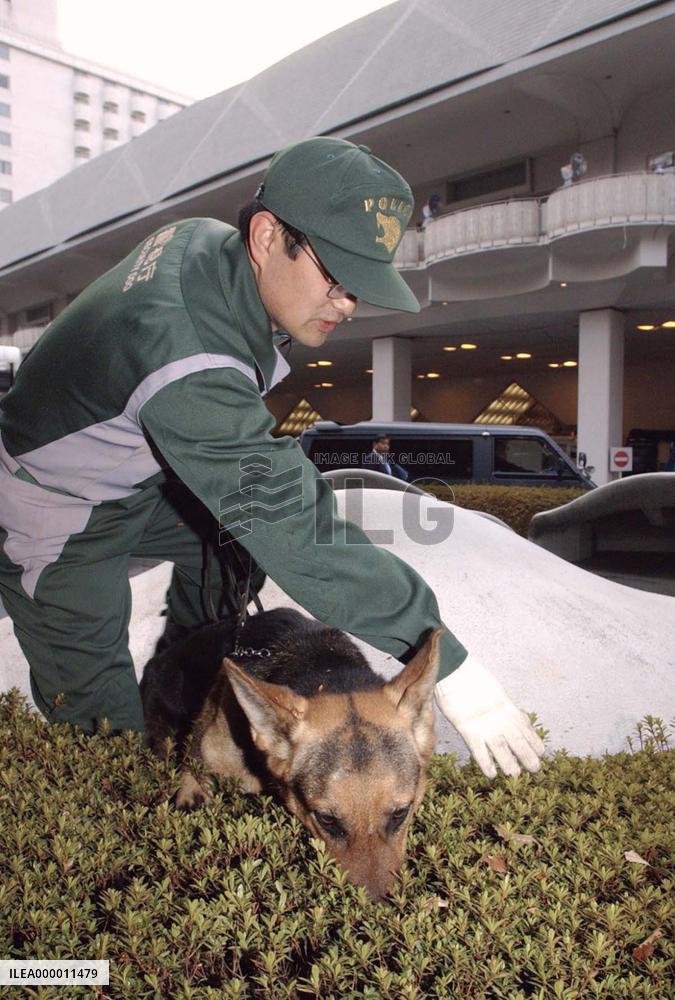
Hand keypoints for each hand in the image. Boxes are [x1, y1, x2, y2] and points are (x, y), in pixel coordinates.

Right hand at [434, 657, 544, 777]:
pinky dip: (486, 764)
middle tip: (535, 769)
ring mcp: (485, 725)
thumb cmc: (472, 677)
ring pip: (502, 750)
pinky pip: (479, 751)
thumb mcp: (495, 689)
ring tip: (515, 774)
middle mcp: (499, 718)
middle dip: (527, 755)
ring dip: (509, 763)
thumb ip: (502, 705)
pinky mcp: (468, 729)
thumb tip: (513, 715)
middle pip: (518, 741)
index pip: (525, 727)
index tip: (542, 752)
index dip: (534, 740)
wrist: (455, 671)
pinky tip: (491, 774)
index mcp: (507, 706)